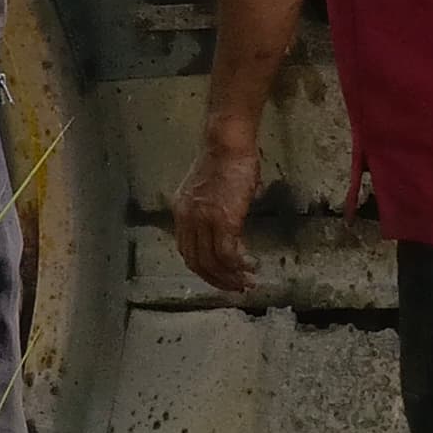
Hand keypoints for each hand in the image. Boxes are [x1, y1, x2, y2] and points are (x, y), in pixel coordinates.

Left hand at [174, 122, 262, 296]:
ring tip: (247, 283)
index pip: (187, 251)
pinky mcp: (223, 220)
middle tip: (236, 288)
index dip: (204, 270)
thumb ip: (208, 211)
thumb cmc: (225, 161)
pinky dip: (239, 266)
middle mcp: (187, 219)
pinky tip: (250, 267)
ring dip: (230, 277)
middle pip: (197, 262)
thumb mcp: (207, 190)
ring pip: (213, 262)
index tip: (220, 278)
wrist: (227, 144)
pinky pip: (228, 254)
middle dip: (217, 280)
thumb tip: (225, 229)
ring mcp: (204, 220)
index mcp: (181, 211)